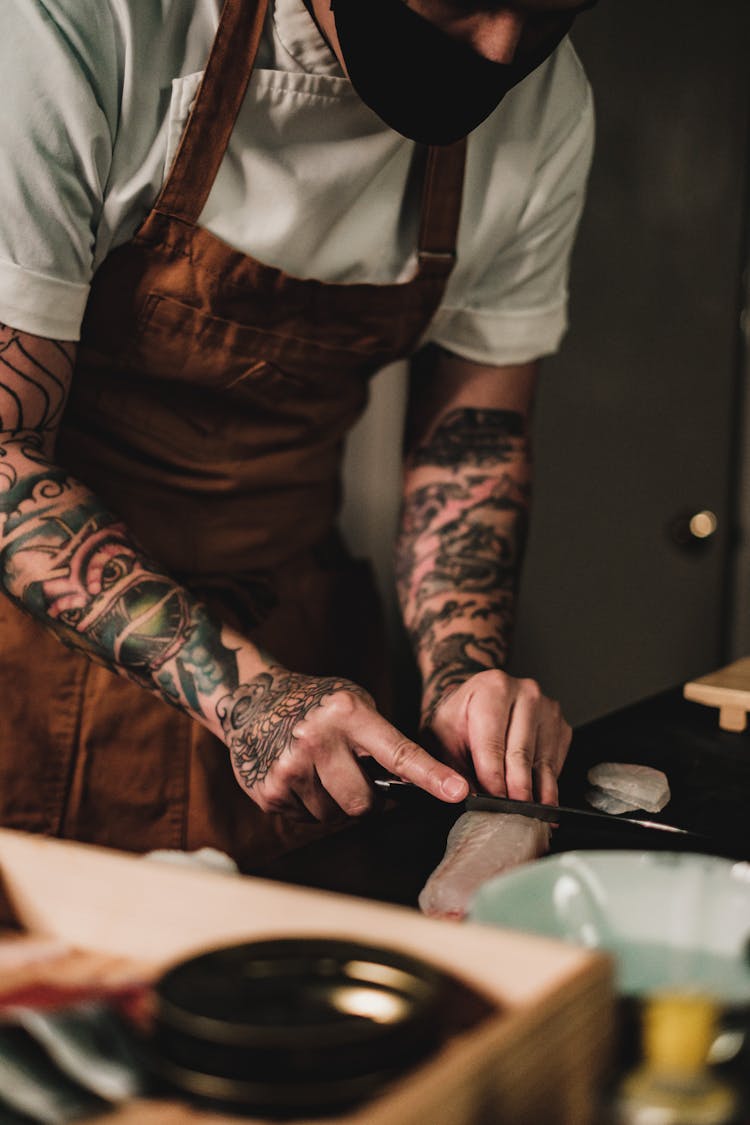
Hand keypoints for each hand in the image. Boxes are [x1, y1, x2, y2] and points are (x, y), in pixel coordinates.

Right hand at [219, 666, 468, 820]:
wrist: (253, 700)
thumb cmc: (316, 705)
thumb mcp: (353, 704)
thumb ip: (381, 740)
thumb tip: (417, 786)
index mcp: (348, 714)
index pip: (399, 753)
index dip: (431, 776)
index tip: (459, 792)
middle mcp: (318, 740)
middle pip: (364, 803)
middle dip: (365, 798)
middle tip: (351, 774)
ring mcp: (290, 768)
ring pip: (335, 815)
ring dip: (334, 801)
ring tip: (319, 770)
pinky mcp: (269, 791)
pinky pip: (307, 820)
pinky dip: (309, 804)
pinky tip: (299, 777)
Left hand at [421, 670, 571, 803]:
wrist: (475, 700)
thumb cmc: (458, 719)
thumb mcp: (441, 738)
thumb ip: (448, 767)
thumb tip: (462, 794)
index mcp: (492, 689)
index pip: (493, 744)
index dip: (492, 779)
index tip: (493, 803)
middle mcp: (525, 693)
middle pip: (521, 754)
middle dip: (516, 791)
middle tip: (512, 815)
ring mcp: (547, 709)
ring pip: (543, 763)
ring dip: (536, 794)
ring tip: (527, 815)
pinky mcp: (561, 726)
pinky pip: (556, 764)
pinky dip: (547, 785)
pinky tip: (536, 798)